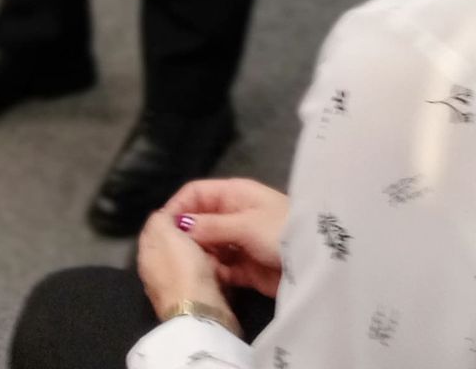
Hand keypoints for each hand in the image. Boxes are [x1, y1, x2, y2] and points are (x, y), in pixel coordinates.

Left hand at [137, 208, 239, 331]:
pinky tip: (224, 262)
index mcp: (147, 254)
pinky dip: (215, 266)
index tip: (195, 203)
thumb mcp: (165, 234)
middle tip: (210, 221)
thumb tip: (163, 214)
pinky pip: (207, 273)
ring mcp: (179, 285)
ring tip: (220, 239)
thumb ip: (160, 219)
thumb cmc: (182, 270)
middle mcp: (159, 270)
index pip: (157, 224)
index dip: (174, 211)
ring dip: (207, 249)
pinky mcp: (199, 297)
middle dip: (194, 231)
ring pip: (195, 257)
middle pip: (178, 241)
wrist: (202, 315)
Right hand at [166, 178, 289, 297]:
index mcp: (234, 195)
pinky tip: (204, 282)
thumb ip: (212, 225)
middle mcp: (233, 215)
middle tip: (170, 256)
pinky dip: (212, 274)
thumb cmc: (281, 231)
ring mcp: (239, 242)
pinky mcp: (245, 267)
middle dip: (186, 236)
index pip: (197, 194)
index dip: (179, 207)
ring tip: (187, 271)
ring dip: (199, 257)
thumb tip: (180, 224)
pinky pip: (221, 268)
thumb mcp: (246, 223)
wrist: (314, 262)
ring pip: (208, 247)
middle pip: (200, 222)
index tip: (161, 228)